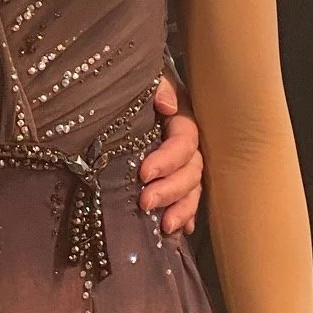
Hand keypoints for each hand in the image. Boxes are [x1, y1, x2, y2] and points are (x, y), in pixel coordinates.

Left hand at [140, 74, 202, 234]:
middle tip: (145, 203)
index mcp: (181, 119)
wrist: (119, 90)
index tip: (143, 173)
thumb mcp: (145, 78)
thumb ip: (157, 86)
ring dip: (181, 209)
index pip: (184, 142)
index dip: (168, 159)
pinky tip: (179, 233)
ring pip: (192, 189)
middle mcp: (185, 144)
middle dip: (171, 189)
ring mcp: (181, 164)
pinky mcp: (171, 179)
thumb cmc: (131, 85)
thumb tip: (168, 107)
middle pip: (191, 170)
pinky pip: (186, 201)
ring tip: (164, 226)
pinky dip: (184, 217)